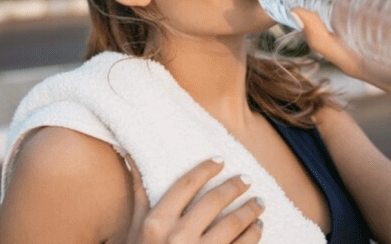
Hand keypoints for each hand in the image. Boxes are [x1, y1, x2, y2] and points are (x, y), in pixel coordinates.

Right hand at [125, 156, 263, 243]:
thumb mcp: (134, 230)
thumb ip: (140, 195)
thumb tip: (131, 155)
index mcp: (156, 223)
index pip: (186, 184)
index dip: (205, 169)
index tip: (219, 161)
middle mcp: (177, 237)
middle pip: (215, 200)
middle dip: (235, 186)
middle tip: (246, 179)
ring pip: (234, 223)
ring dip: (251, 210)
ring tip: (259, 203)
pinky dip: (254, 235)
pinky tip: (258, 228)